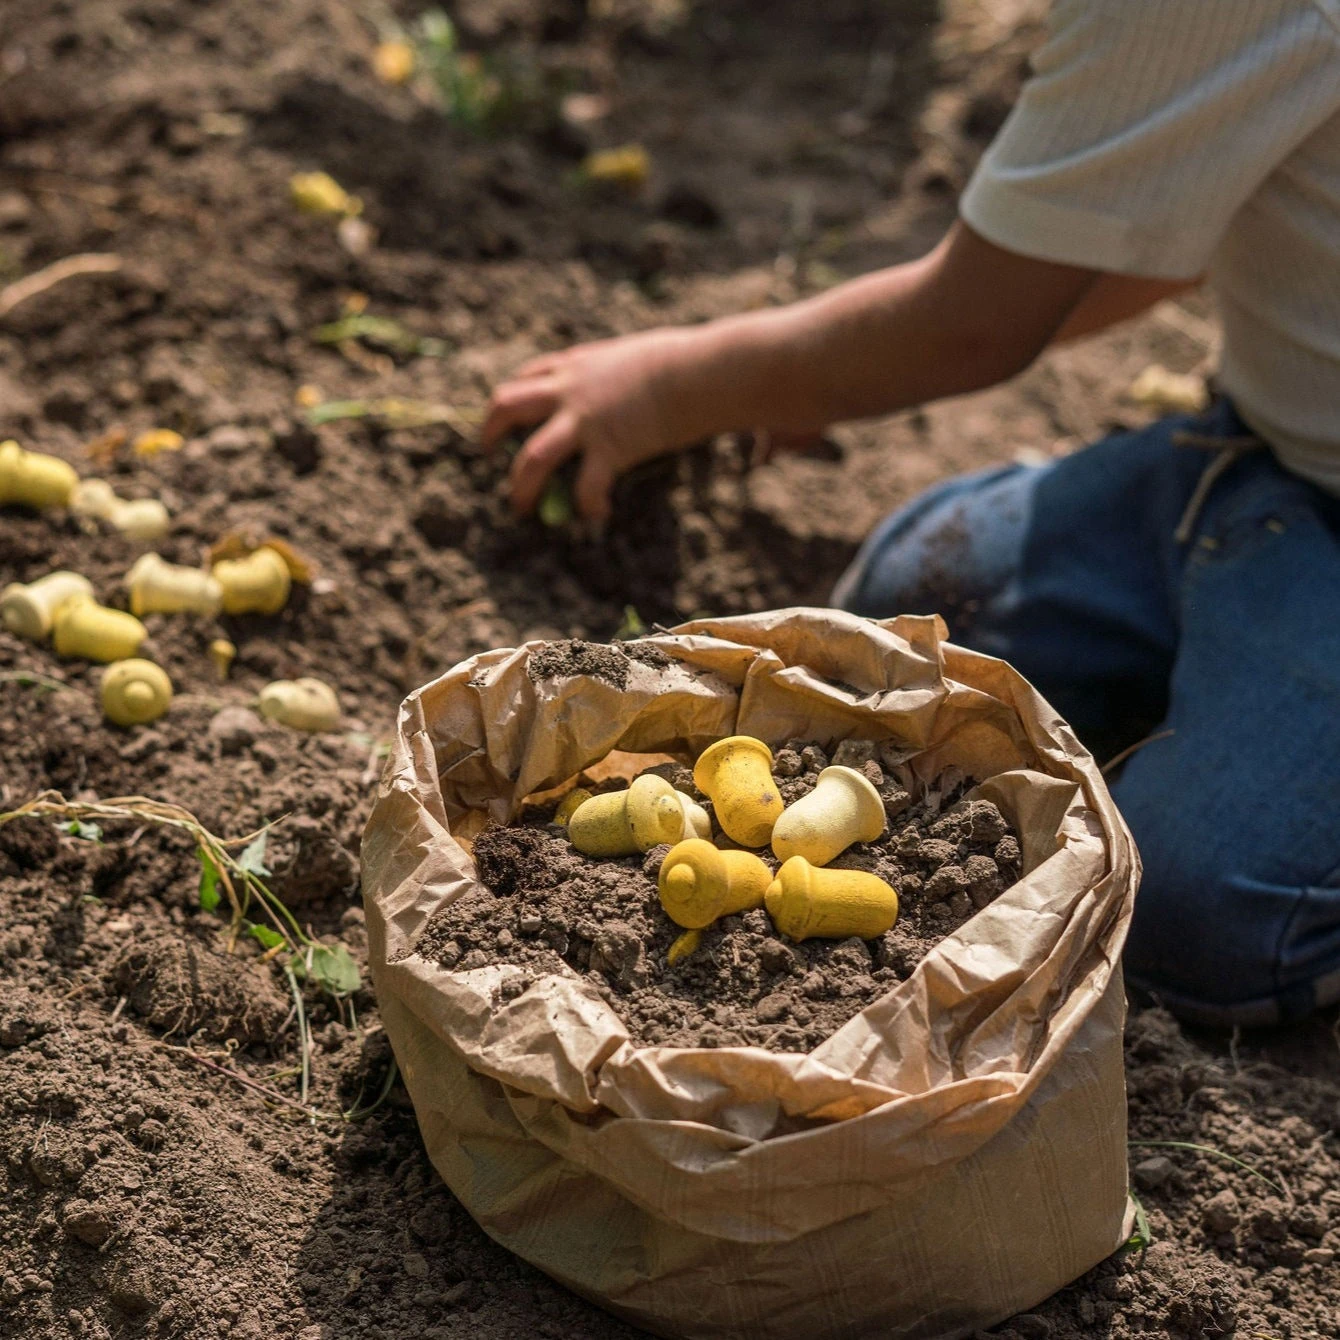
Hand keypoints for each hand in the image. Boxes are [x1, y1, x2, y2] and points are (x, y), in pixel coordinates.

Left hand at [481, 327, 697, 522]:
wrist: (699, 371)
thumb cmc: (683, 359)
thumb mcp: (635, 356)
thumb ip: (616, 373)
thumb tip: (628, 383)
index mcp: (576, 364)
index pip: (527, 377)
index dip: (511, 400)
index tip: (507, 419)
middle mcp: (569, 390)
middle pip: (507, 407)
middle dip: (490, 433)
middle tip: (488, 455)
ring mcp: (584, 421)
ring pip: (532, 457)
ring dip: (521, 486)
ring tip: (520, 507)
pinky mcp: (609, 449)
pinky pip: (586, 487)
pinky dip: (588, 505)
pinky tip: (598, 515)